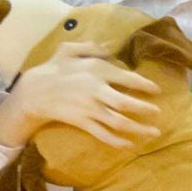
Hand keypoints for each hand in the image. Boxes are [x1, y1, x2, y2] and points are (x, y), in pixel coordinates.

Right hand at [0, 46, 159, 150]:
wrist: (33, 91)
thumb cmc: (53, 68)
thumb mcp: (69, 50)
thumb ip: (91, 46)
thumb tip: (110, 45)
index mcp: (95, 70)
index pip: (126, 77)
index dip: (144, 84)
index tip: (156, 90)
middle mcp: (95, 90)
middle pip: (126, 103)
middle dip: (145, 109)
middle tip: (158, 112)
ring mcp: (89, 108)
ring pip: (118, 122)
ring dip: (138, 129)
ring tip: (154, 133)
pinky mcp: (82, 122)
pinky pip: (103, 134)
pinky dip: (118, 141)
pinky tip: (130, 145)